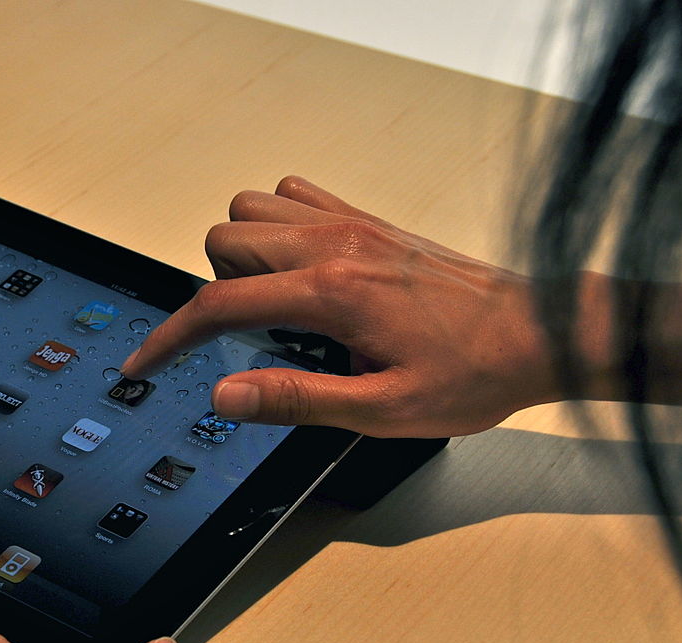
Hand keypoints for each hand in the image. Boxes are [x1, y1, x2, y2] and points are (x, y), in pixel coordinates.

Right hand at [122, 176, 597, 437]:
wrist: (537, 333)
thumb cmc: (472, 373)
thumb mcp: (382, 410)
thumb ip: (295, 400)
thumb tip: (225, 396)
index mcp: (330, 294)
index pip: (218, 306)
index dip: (169, 338)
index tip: (144, 363)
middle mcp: (333, 245)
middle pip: (223, 242)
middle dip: (213, 291)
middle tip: (250, 338)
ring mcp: (349, 224)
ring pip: (250, 208)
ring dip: (241, 253)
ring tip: (272, 303)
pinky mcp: (366, 219)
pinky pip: (292, 192)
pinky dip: (276, 223)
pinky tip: (298, 268)